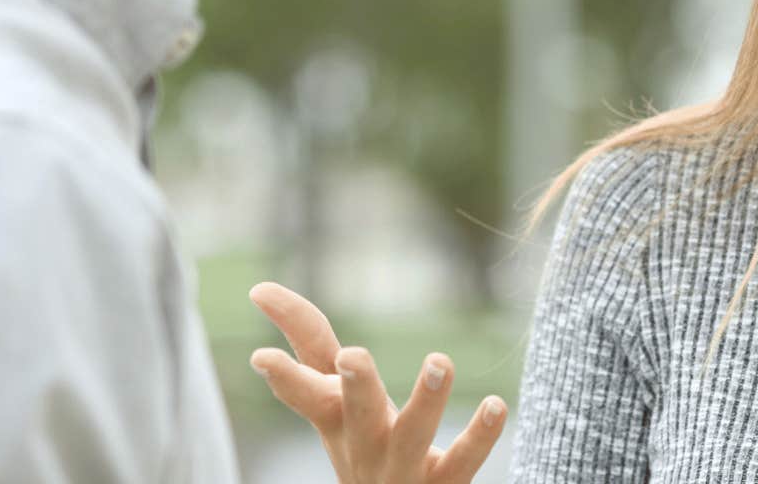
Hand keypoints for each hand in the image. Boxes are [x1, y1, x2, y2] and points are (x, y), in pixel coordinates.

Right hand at [248, 281, 508, 483]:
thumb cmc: (364, 450)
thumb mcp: (334, 404)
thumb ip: (311, 351)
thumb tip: (261, 291)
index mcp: (335, 419)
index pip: (305, 384)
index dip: (284, 370)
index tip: (261, 356)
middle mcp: (362, 442)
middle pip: (354, 410)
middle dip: (354, 382)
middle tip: (353, 357)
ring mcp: (400, 467)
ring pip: (411, 434)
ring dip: (425, 400)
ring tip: (440, 362)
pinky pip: (462, 461)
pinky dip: (480, 435)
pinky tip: (496, 405)